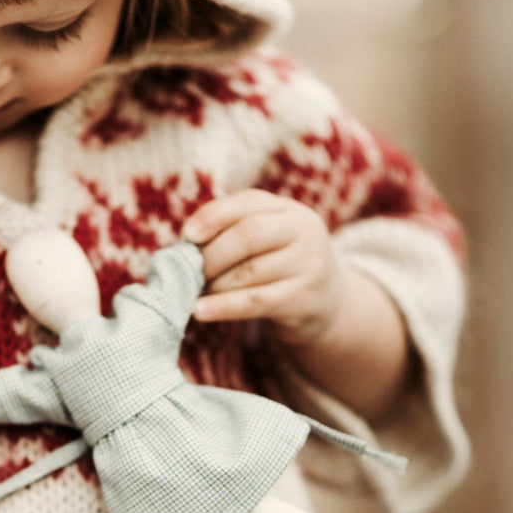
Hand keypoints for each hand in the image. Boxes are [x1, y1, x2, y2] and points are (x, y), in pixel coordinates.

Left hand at [181, 190, 346, 347]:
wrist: (329, 302)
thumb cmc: (280, 266)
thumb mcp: (267, 240)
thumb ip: (233, 233)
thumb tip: (183, 247)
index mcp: (288, 210)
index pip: (248, 202)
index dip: (213, 216)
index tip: (186, 235)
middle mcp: (303, 232)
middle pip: (248, 235)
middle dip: (211, 255)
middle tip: (187, 273)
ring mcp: (308, 265)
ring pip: (248, 272)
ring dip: (214, 284)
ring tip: (193, 293)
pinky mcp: (304, 299)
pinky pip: (255, 302)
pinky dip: (222, 307)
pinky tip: (199, 311)